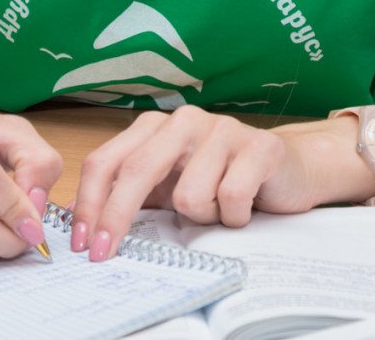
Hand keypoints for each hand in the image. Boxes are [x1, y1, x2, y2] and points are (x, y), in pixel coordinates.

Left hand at [69, 106, 360, 260]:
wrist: (291, 169)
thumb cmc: (222, 179)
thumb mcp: (170, 185)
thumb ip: (132, 193)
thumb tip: (84, 226)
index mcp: (156, 126)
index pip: (108, 161)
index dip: (89, 204)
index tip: (83, 243)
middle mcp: (185, 120)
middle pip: (136, 172)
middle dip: (116, 218)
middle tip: (106, 254)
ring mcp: (223, 129)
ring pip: (189, 196)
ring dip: (202, 218)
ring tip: (218, 210)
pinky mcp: (260, 146)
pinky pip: (230, 199)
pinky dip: (234, 218)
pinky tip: (245, 207)